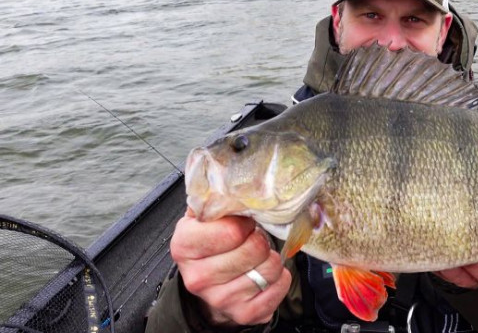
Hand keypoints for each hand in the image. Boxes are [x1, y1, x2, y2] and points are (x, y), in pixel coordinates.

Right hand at [170, 209, 291, 325]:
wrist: (207, 281)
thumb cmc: (209, 243)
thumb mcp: (204, 216)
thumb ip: (216, 197)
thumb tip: (233, 175)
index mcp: (184, 246)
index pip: (231, 230)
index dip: (245, 222)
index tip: (243, 222)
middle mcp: (198, 277)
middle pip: (254, 248)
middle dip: (260, 238)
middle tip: (253, 238)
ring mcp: (220, 299)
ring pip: (270, 268)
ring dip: (271, 257)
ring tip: (258, 256)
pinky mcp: (243, 314)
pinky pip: (278, 288)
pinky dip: (280, 278)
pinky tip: (266, 273)